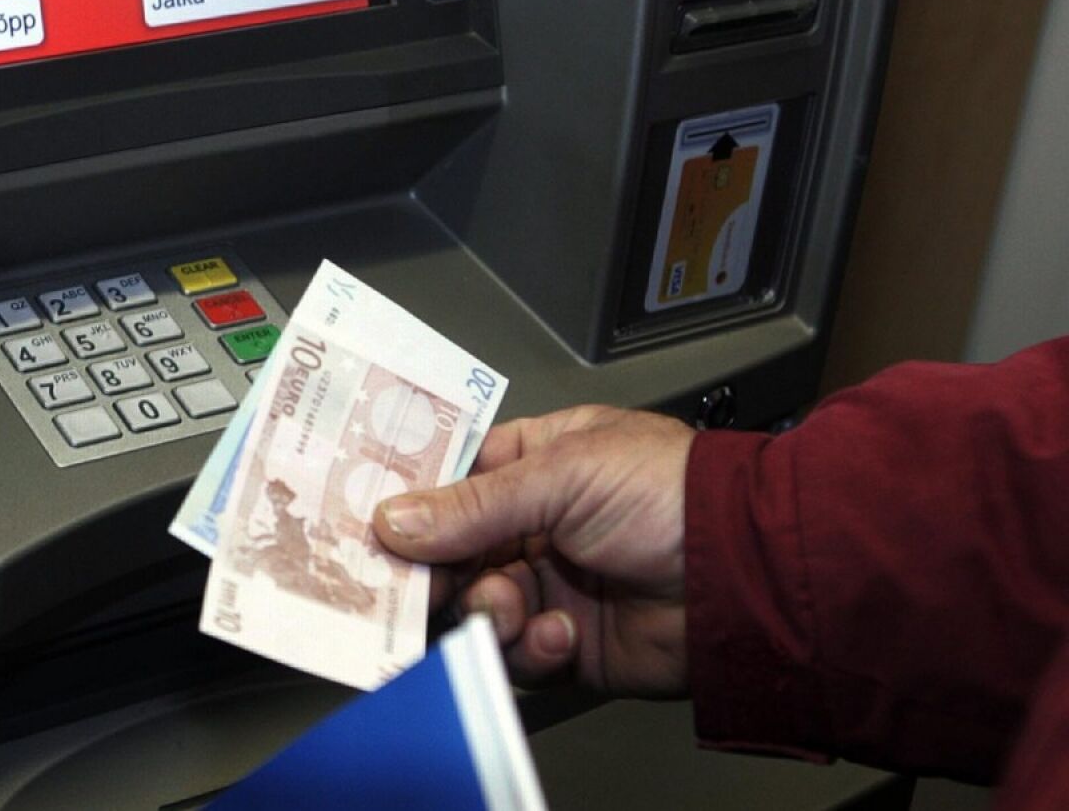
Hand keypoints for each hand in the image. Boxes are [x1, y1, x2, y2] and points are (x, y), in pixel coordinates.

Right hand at [372, 406, 693, 695]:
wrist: (745, 577)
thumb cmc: (674, 494)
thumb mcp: (564, 475)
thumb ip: (473, 504)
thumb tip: (394, 519)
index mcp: (537, 462)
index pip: (452, 479)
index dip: (411, 501)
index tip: (370, 521)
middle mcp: (537, 523)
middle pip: (451, 552)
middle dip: (435, 572)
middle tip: (415, 585)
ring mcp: (551, 583)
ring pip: (477, 607)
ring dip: (489, 611)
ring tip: (514, 607)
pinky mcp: (567, 642)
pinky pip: (516, 654)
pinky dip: (530, 648)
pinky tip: (561, 632)